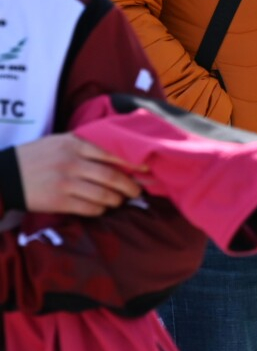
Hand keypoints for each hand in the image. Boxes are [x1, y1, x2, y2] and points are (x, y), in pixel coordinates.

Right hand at [13, 134, 146, 216]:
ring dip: (117, 200)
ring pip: (104, 195)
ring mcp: (65, 182)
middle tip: (139, 191)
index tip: (148, 169)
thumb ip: (87, 144)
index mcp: (75, 144)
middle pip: (113, 176)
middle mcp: (72, 162)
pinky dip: (100, 209)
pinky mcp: (59, 201)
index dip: (134, 163)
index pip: (114, 153)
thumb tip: (121, 152)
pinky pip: (89, 208)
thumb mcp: (61, 141)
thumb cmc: (38, 156)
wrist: (6, 175)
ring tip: (120, 200)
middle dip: (131, 186)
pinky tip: (102, 207)